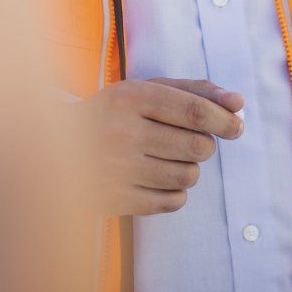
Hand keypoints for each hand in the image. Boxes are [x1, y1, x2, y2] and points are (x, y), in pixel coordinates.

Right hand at [76, 77, 243, 215]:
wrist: (53, 149)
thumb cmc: (114, 115)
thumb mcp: (144, 91)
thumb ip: (193, 90)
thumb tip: (239, 102)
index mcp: (130, 97)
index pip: (194, 111)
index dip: (224, 121)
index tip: (236, 127)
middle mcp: (122, 132)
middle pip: (198, 146)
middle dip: (204, 145)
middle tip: (189, 142)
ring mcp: (118, 169)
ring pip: (189, 176)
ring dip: (190, 169)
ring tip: (170, 159)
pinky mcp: (116, 200)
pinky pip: (173, 201)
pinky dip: (176, 191)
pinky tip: (157, 179)